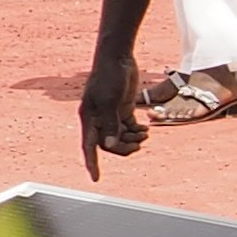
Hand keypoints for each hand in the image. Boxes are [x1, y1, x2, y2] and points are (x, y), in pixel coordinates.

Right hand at [78, 50, 147, 176]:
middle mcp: (98, 119)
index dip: (92, 163)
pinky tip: (146, 128)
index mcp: (89, 118)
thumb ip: (110, 124)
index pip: (90, 146)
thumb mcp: (110, 101)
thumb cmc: (109, 76)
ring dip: (133, 139)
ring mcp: (110, 114)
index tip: (96, 178)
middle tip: (139, 145)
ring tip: (145, 134)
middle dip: (123, 147)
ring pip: (120, 137)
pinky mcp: (121, 109)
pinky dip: (137, 131)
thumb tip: (110, 146)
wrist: (117, 57)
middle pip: (109, 144)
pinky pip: (128, 127)